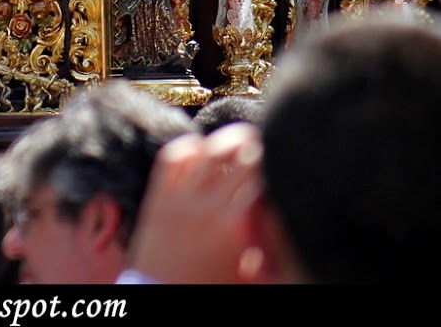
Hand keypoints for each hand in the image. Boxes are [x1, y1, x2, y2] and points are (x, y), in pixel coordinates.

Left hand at [128, 124, 263, 284]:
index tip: (282, 163)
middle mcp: (209, 206)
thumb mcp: (247, 271)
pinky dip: (190, 146)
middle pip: (241, 155)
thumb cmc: (210, 289)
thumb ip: (264, 241)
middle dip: (258, 146)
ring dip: (226, 142)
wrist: (164, 300)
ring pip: (208, 150)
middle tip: (266, 145)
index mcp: (235, 227)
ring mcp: (182, 199)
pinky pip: (174, 157)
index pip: (264, 178)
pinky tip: (201, 150)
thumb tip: (279, 217)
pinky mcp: (159, 198)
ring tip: (238, 142)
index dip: (277, 165)